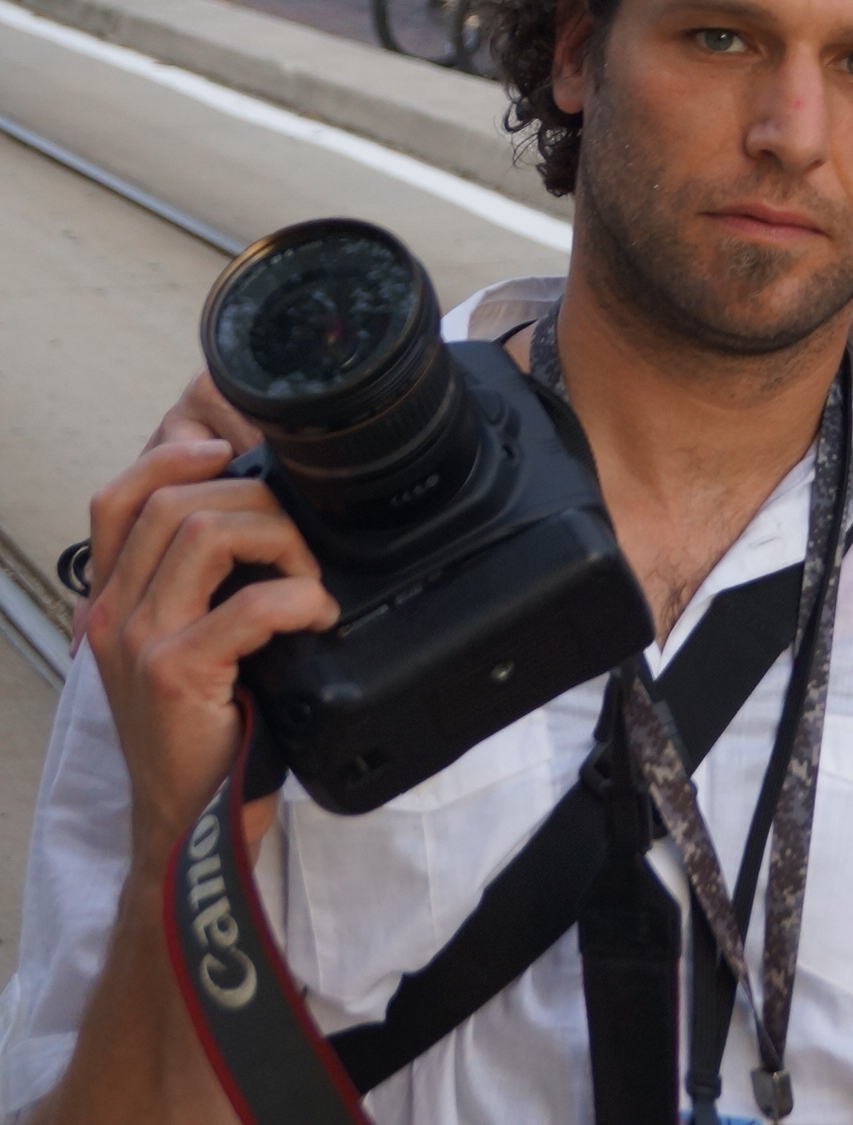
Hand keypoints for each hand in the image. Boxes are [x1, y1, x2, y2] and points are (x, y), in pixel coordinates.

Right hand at [79, 420, 336, 873]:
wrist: (187, 818)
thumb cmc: (204, 729)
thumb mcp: (192, 647)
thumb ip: (206, 591)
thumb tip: (269, 525)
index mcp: (114, 599)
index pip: (117, 499)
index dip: (171, 458)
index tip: (228, 453)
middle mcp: (114, 612)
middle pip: (175, 502)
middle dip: (256, 504)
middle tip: (300, 547)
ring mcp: (138, 641)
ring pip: (205, 534)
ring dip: (279, 542)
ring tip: (308, 580)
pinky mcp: (173, 673)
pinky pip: (246, 605)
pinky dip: (297, 598)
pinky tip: (317, 618)